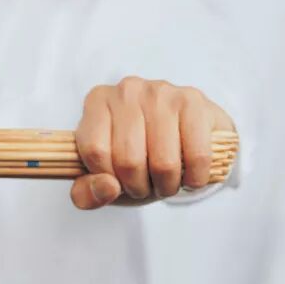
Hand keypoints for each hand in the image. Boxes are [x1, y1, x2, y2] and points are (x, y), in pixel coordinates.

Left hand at [71, 76, 234, 209]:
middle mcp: (126, 90)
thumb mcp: (101, 178)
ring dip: (166, 186)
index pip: (95, 151)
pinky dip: (194, 178)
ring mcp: (161, 92)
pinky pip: (196, 156)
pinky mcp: (193, 101)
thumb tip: (108, 188)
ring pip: (163, 162)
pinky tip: (190, 176)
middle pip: (128, 160)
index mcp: (96, 102)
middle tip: (144, 186)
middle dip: (138, 187)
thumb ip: (88, 192)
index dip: (108, 180)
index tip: (116, 183)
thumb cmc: (134, 157)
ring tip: (165, 182)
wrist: (181, 136)